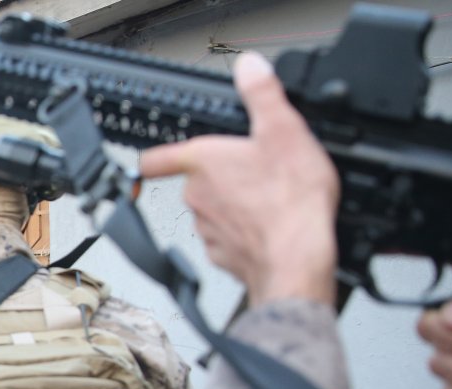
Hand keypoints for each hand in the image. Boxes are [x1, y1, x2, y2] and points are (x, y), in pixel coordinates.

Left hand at [139, 52, 339, 306]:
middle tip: (257, 172)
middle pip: (198, 182)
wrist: (297, 259)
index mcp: (203, 162)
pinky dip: (245, 234)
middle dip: (222, 176)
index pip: (158, 158)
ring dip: (235, 205)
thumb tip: (249, 66)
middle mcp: (196, 197)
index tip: (155, 158)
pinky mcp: (223, 256)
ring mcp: (207, 229)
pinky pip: (229, 239)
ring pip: (214, 211)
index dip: (158, 155)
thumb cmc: (289, 200)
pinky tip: (270, 228)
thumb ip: (262, 94)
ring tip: (269, 200)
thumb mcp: (284, 130)